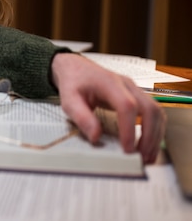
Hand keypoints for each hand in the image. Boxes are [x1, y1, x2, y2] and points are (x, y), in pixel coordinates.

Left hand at [50, 53, 165, 163]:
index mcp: (109, 83)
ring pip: (156, 111)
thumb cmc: (73, 82)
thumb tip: (96, 137)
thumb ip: (81, 117)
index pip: (127, 106)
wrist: (76, 68)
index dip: (129, 129)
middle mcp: (127, 85)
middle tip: (141, 157)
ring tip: (147, 155)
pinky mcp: (137, 97)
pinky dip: (155, 130)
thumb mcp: (69, 99)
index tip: (127, 149)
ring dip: (155, 135)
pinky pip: (153, 113)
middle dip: (149, 136)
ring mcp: (135, 90)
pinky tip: (148, 144)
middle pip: (149, 109)